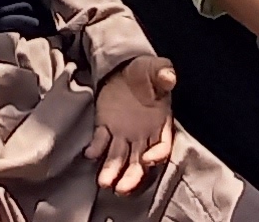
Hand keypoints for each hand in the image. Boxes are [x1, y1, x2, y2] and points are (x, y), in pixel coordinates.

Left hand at [89, 54, 178, 192]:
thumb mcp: (156, 69)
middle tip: (121, 188)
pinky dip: (95, 147)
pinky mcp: (105, 126)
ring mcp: (123, 134)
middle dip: (131, 176)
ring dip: (111, 171)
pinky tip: (89, 153)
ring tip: (104, 182)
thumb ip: (163, 74)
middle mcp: (143, 136)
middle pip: (139, 162)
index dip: (156, 156)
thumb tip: (169, 77)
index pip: (162, 147)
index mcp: (160, 125)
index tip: (148, 160)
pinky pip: (100, 141)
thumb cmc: (146, 72)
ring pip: (119, 158)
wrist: (125, 69)